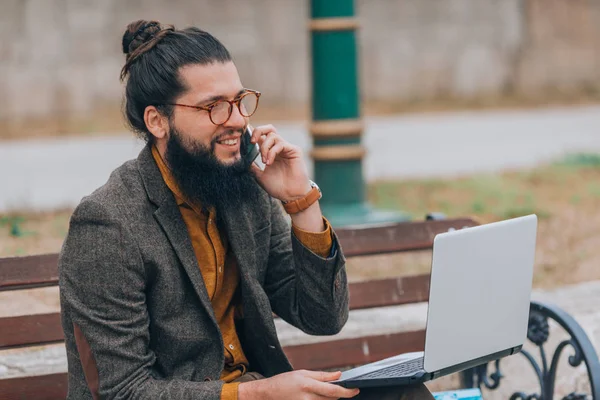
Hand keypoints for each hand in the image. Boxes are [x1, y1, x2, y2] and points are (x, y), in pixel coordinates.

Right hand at [238, 370, 359, 399]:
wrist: (268, 394)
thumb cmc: (284, 381)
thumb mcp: (303, 373)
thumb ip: (322, 375)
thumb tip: (339, 375)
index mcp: (308, 385)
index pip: (333, 390)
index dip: (347, 391)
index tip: (356, 390)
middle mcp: (308, 398)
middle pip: (331, 398)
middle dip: (337, 393)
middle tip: (337, 387)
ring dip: (328, 397)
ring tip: (316, 390)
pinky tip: (315, 396)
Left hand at [249, 124, 310, 201]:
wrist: (291, 196)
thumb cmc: (278, 187)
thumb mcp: (260, 176)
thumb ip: (252, 167)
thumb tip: (241, 159)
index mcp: (270, 152)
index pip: (261, 137)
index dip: (252, 135)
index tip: (244, 142)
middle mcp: (278, 148)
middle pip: (269, 129)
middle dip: (258, 131)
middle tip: (252, 142)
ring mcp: (286, 148)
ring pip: (273, 135)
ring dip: (265, 147)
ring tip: (264, 162)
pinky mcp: (294, 150)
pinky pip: (280, 144)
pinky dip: (272, 152)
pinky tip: (269, 162)